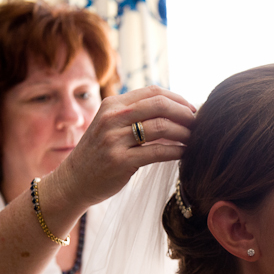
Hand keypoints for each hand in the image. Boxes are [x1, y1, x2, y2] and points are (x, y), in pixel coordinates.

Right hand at [53, 85, 195, 208]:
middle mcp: (112, 118)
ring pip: (161, 128)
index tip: (192, 109)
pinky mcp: (120, 161)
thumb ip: (135, 114)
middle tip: (199, 123)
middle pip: (160, 105)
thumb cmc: (99, 153)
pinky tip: (186, 153)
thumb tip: (174, 107)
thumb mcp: (110, 125)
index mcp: (112, 104)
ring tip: (196, 139)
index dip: (177, 99)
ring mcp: (115, 139)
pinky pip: (158, 152)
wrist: (73, 181)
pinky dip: (177, 151)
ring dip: (184, 133)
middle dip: (185, 113)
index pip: (153, 92)